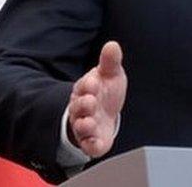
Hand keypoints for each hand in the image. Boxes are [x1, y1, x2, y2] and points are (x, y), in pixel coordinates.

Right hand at [67, 41, 126, 157]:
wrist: (105, 112)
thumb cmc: (105, 91)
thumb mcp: (110, 74)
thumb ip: (110, 62)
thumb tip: (112, 45)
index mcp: (85, 90)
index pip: (83, 86)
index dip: (88, 85)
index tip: (94, 81)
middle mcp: (82, 109)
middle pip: (78, 107)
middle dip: (84, 104)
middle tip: (91, 101)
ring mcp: (85, 125)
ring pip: (80, 127)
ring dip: (84, 125)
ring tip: (90, 122)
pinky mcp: (92, 141)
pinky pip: (89, 146)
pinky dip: (91, 145)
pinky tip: (97, 143)